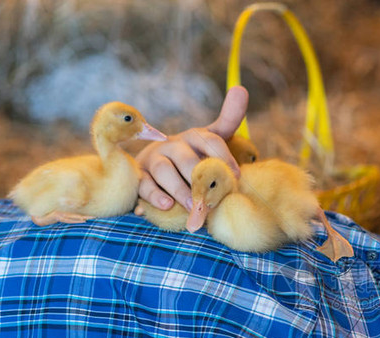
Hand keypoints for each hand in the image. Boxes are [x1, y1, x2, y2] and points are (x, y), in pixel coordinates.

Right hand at [136, 86, 248, 222]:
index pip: (211, 140)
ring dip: (178, 189)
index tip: (237, 176)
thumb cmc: (192, 157)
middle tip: (211, 196)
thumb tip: (240, 88)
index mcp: (195, 137)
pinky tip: (166, 206)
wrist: (156, 169)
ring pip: (164, 171)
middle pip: (186, 158)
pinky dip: (154, 196)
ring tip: (190, 204)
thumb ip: (228, 119)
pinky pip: (144, 185)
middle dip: (199, 177)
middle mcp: (174, 144)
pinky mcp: (139, 176)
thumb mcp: (211, 140)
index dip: (224, 157)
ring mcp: (154, 159)